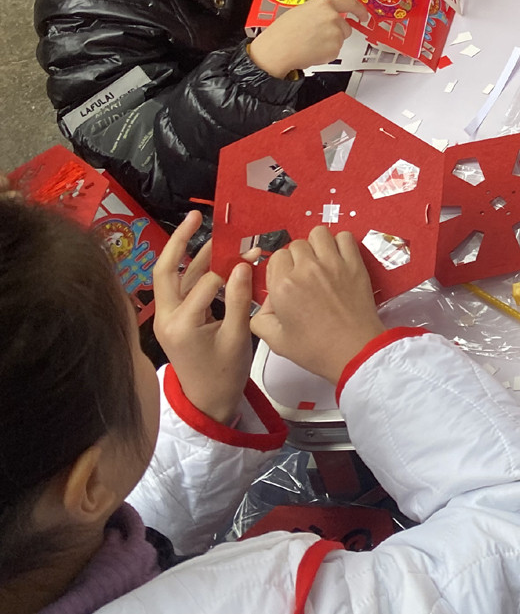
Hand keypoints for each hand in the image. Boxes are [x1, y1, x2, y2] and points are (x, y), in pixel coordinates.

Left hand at [154, 211, 254, 422]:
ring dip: (191, 255)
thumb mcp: (237, 337)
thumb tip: (241, 264)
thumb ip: (238, 299)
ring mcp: (167, 319)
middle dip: (180, 241)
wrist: (207, 403)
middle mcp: (166, 317)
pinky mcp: (174, 321)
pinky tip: (213, 259)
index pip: (205, 283)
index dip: (230, 268)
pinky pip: (183, 289)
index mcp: (180, 323)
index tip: (252, 256)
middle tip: (195, 216)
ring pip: (175, 277)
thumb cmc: (223, 375)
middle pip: (166, 269)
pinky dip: (197, 272)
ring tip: (209, 231)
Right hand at [249, 226, 384, 386]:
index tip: (287, 281)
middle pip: (296, 244)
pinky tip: (338, 259)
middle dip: (297, 258)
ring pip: (318, 233)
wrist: (354, 351)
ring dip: (316, 245)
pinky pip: (345, 237)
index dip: (280, 269)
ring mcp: (333, 263)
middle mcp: (306, 269)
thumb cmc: (315, 348)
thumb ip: (260, 318)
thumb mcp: (275, 340)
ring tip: (320, 262)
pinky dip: (340, 243)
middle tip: (304, 275)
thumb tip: (268, 300)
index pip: (275, 257)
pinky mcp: (355, 264)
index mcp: (283, 286)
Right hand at [250, 0, 363, 75]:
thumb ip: (318, 11)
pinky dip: (325, 54)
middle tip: (317, 38)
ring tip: (310, 43)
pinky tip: (311, 51)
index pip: (350, 4)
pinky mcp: (334, 48)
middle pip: (345, 27)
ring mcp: (335, 33)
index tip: (364, 16)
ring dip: (329, 44)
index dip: (360, 10)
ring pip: (340, 41)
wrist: (276, 51)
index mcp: (323, 5)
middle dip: (336, 34)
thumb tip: (327, 14)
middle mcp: (332, 17)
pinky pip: (334, 52)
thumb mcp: (300, 11)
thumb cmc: (282, 33)